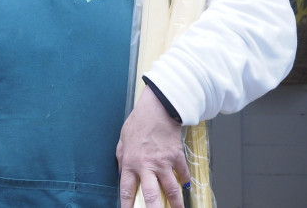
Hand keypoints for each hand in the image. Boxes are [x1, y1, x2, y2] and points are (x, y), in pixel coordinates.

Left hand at [117, 87, 189, 207]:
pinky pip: (182, 173)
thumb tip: (121, 174)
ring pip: (171, 189)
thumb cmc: (139, 122)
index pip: (126, 190)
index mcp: (130, 162)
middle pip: (150, 195)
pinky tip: (186, 186)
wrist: (157, 108)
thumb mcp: (123, 140)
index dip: (127, 205)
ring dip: (176, 203)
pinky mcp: (176, 156)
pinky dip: (185, 180)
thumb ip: (121, 158)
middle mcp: (146, 166)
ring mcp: (163, 162)